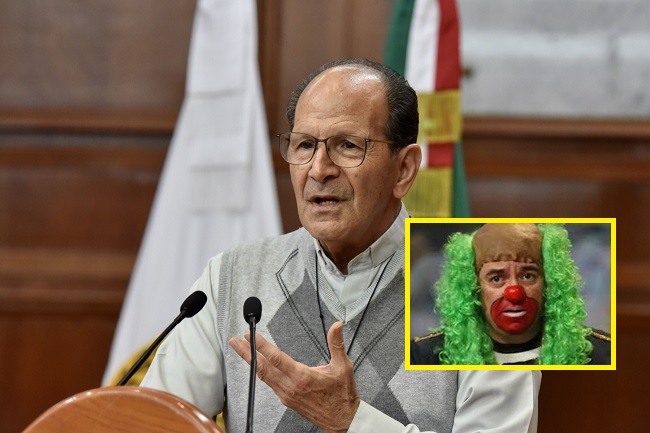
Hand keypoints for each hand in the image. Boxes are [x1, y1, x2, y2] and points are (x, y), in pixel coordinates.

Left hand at [229, 321, 359, 432]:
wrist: (342, 420)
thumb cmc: (342, 395)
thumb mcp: (342, 366)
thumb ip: (337, 344)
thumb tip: (336, 326)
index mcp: (302, 377)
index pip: (276, 358)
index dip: (261, 345)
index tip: (251, 335)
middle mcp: (291, 386)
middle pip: (262, 367)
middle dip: (247, 352)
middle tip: (235, 340)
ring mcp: (286, 394)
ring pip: (264, 376)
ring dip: (251, 362)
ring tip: (242, 349)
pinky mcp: (287, 399)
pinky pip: (270, 383)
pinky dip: (261, 372)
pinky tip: (258, 365)